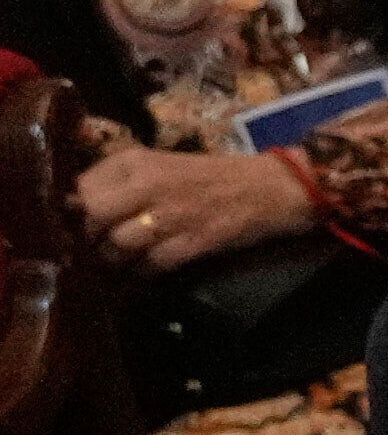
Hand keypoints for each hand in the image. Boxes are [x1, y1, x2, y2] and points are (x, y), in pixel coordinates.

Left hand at [70, 140, 315, 270]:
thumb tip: (73, 208)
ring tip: (116, 263)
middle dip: (86, 239)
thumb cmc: (209, 177)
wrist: (271, 188)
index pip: (80, 189)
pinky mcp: (195, 240)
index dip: (70, 214)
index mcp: (136, 161)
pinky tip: (143, 271)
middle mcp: (149, 184)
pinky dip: (142, 272)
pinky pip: (152, 264)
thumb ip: (117, 181)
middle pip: (93, 218)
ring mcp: (173, 214)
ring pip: (118, 245)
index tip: (70, 227)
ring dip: (112, 261)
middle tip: (89, 250)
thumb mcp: (158, 164)